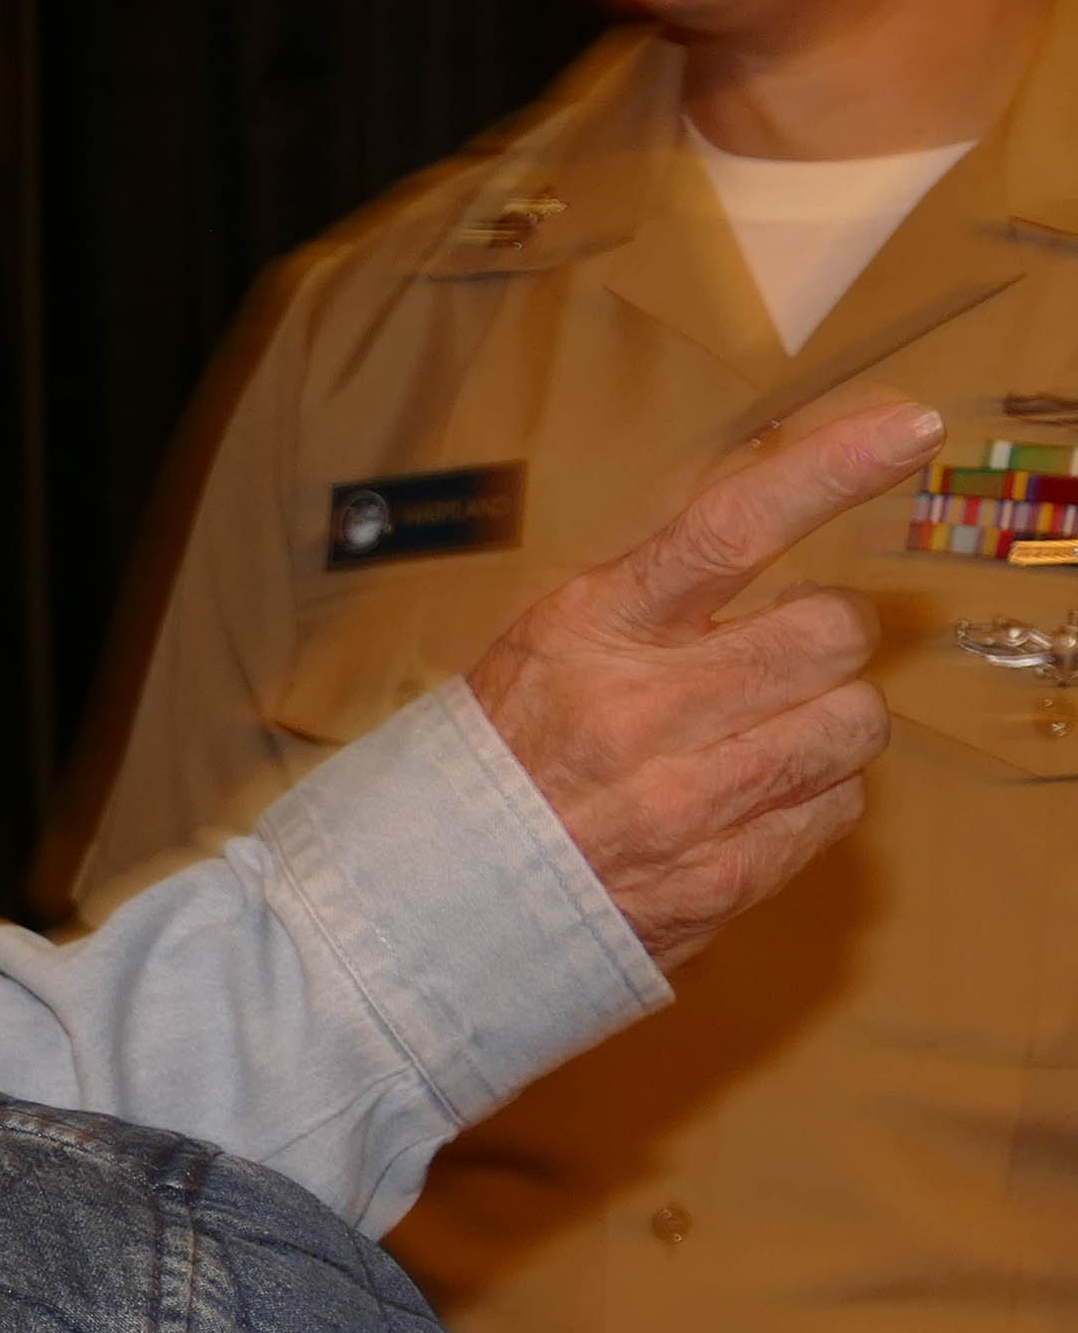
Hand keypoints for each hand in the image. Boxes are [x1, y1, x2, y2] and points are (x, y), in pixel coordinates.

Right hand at [465, 389, 937, 967]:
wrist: (424, 904)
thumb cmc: (495, 762)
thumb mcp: (546, 648)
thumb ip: (654, 601)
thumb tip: (777, 539)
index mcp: (588, 634)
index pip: (727, 531)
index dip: (829, 472)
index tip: (908, 427)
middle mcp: (642, 713)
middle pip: (829, 631)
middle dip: (823, 638)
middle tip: (775, 659)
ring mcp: (688, 803)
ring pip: (854, 721)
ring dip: (825, 719)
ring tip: (758, 737)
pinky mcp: (723, 879)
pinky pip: (838, 807)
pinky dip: (809, 796)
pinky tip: (744, 802)